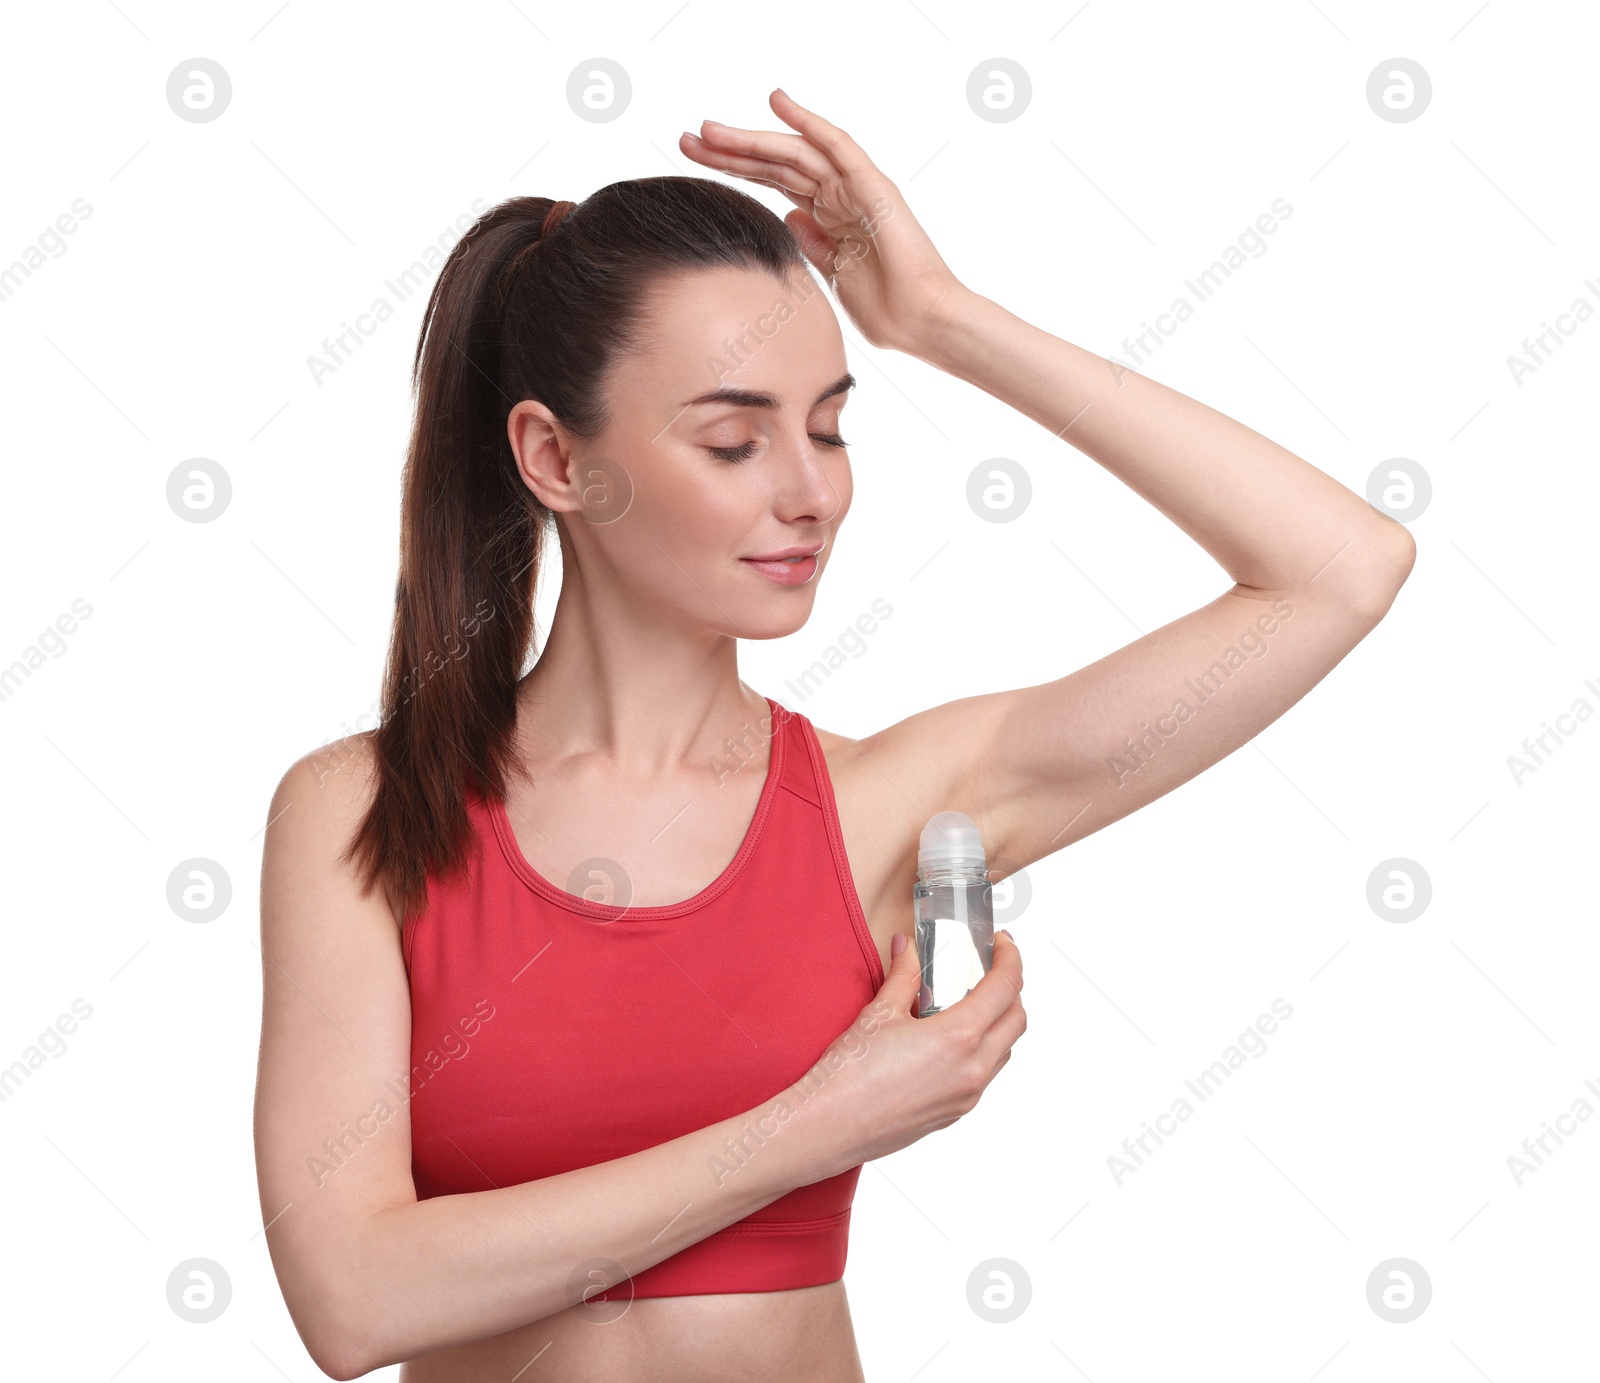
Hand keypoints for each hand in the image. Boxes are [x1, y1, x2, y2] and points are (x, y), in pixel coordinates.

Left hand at [680, 88, 965, 356]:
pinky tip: (777, 103)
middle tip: (686, 139)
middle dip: (730, 151)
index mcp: (828, 219)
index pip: (772, 183)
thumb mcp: (833, 277)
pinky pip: (837, 146)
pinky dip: (808, 122)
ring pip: (796, 153)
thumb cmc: (887, 312)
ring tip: (709, 129)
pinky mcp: (873, 187)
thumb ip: (811, 245)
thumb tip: (788, 216)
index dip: (734, 169)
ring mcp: (856, 189)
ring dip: (752, 139)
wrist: (923, 323)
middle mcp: (840, 197)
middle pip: (776, 164)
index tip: (692, 162)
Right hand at [795, 927, 1025, 1178]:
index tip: (1001, 944)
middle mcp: (972, 1070)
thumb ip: (903, 976)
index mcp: (958, 1038)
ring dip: (999, 1022)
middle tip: (990, 969)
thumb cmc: (849, 1074)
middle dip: (1011, 989)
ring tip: (970, 1002)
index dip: (1010, 958)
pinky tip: (950, 1039)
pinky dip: (982, 1049)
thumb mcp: (879, 1013)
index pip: (1006, 987)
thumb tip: (908, 948)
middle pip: (1017, 1020)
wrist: (828, 1127)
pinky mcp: (954, 1114)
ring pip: (1004, 1050)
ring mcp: (966, 1096)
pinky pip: (985, 1075)